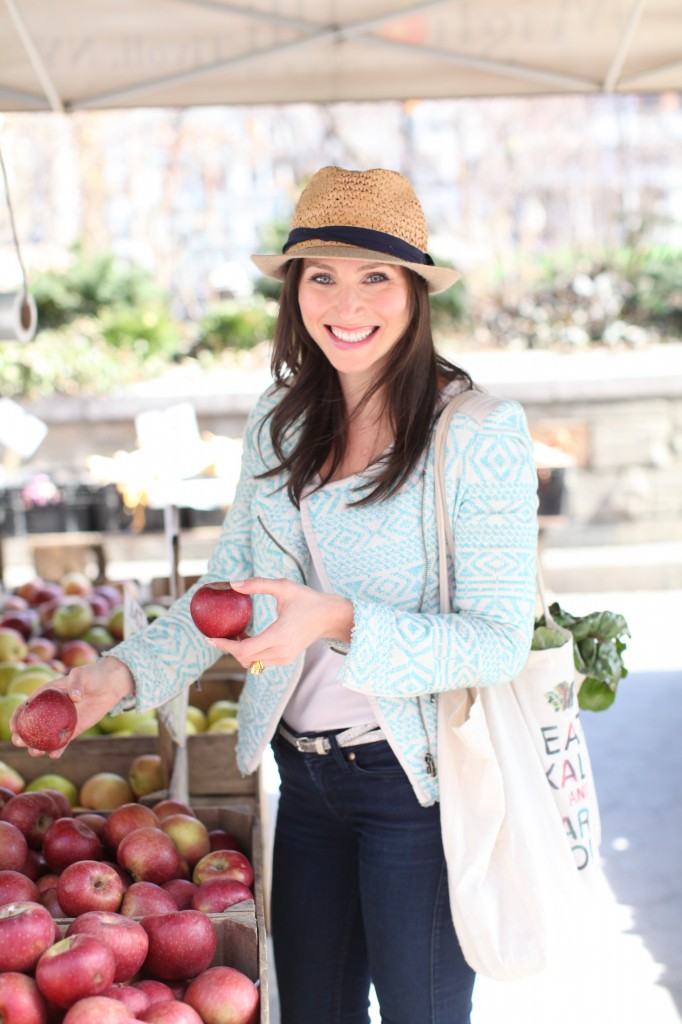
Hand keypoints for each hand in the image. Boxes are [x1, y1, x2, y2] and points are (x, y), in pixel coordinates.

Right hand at [9, 656, 134, 758]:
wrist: (108, 686)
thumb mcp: (81, 675)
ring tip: (36, 752)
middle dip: (21, 737)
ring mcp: (60, 722)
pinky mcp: (72, 730)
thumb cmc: (91, 676)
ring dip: (36, 747)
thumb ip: (76, 684)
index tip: (14, 728)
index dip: (16, 718)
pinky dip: (58, 749)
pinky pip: (62, 742)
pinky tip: (54, 755)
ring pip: (44, 737)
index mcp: (45, 696)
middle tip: (20, 743)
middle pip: (30, 726)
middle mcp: (49, 711)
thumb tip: (74, 698)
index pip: (25, 708)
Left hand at [207, 577, 353, 670]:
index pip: (244, 650)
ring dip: (240, 651)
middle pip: (244, 659)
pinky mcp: (286, 659)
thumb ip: (257, 584)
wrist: (330, 616)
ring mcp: (284, 658)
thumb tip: (233, 584)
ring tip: (237, 634)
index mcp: (278, 635)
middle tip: (221, 633)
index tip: (209, 638)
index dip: (224, 645)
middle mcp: (281, 651)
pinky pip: (261, 662)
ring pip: (252, 663)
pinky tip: (249, 637)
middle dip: (229, 648)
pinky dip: (251, 653)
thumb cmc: (307, 599)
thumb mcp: (283, 587)